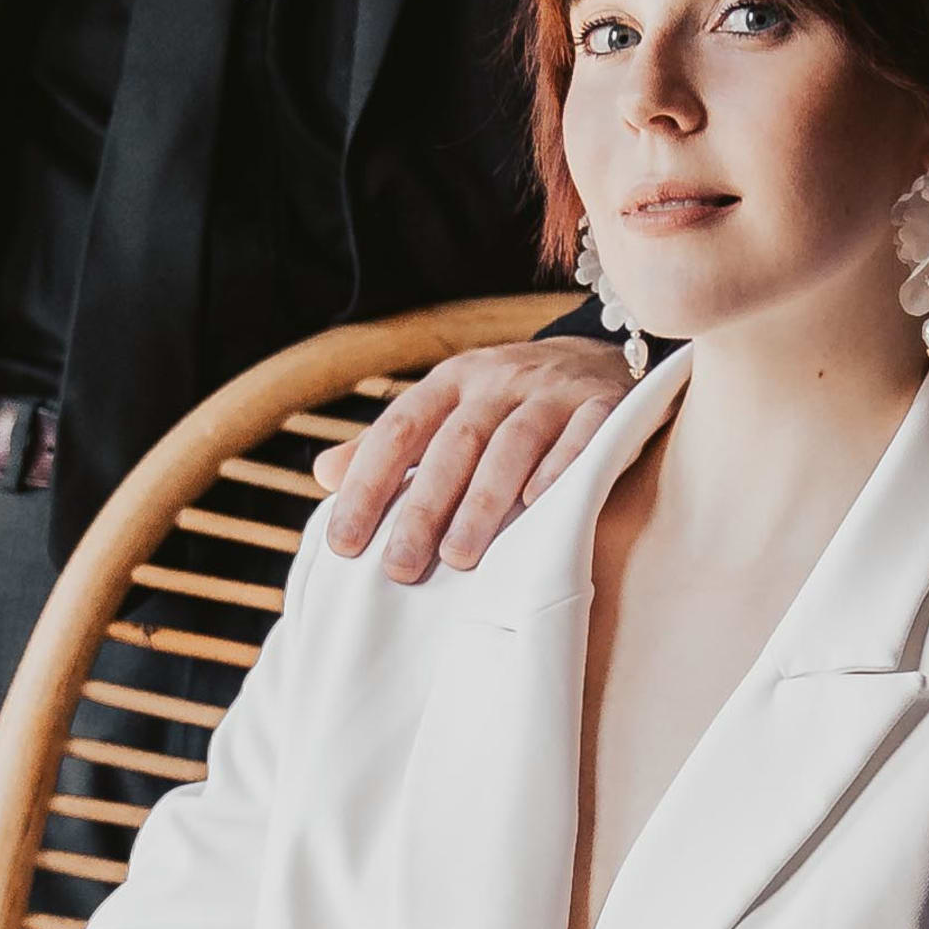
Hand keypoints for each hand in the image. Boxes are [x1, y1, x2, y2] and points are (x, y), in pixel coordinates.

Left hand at [312, 338, 627, 580]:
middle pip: (454, 444)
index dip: (368, 485)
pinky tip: (538, 506)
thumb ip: (391, 445)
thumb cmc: (507, 404)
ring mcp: (552, 391)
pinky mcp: (604, 404)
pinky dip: (561, 468)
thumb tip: (324, 474)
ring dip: (484, 501)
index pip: (398, 431)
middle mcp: (497, 380)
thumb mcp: (447, 410)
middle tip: (401, 567)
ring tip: (459, 557)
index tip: (344, 543)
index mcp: (450, 382)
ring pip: (512, 444)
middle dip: (424, 508)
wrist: (598, 360)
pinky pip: (583, 435)